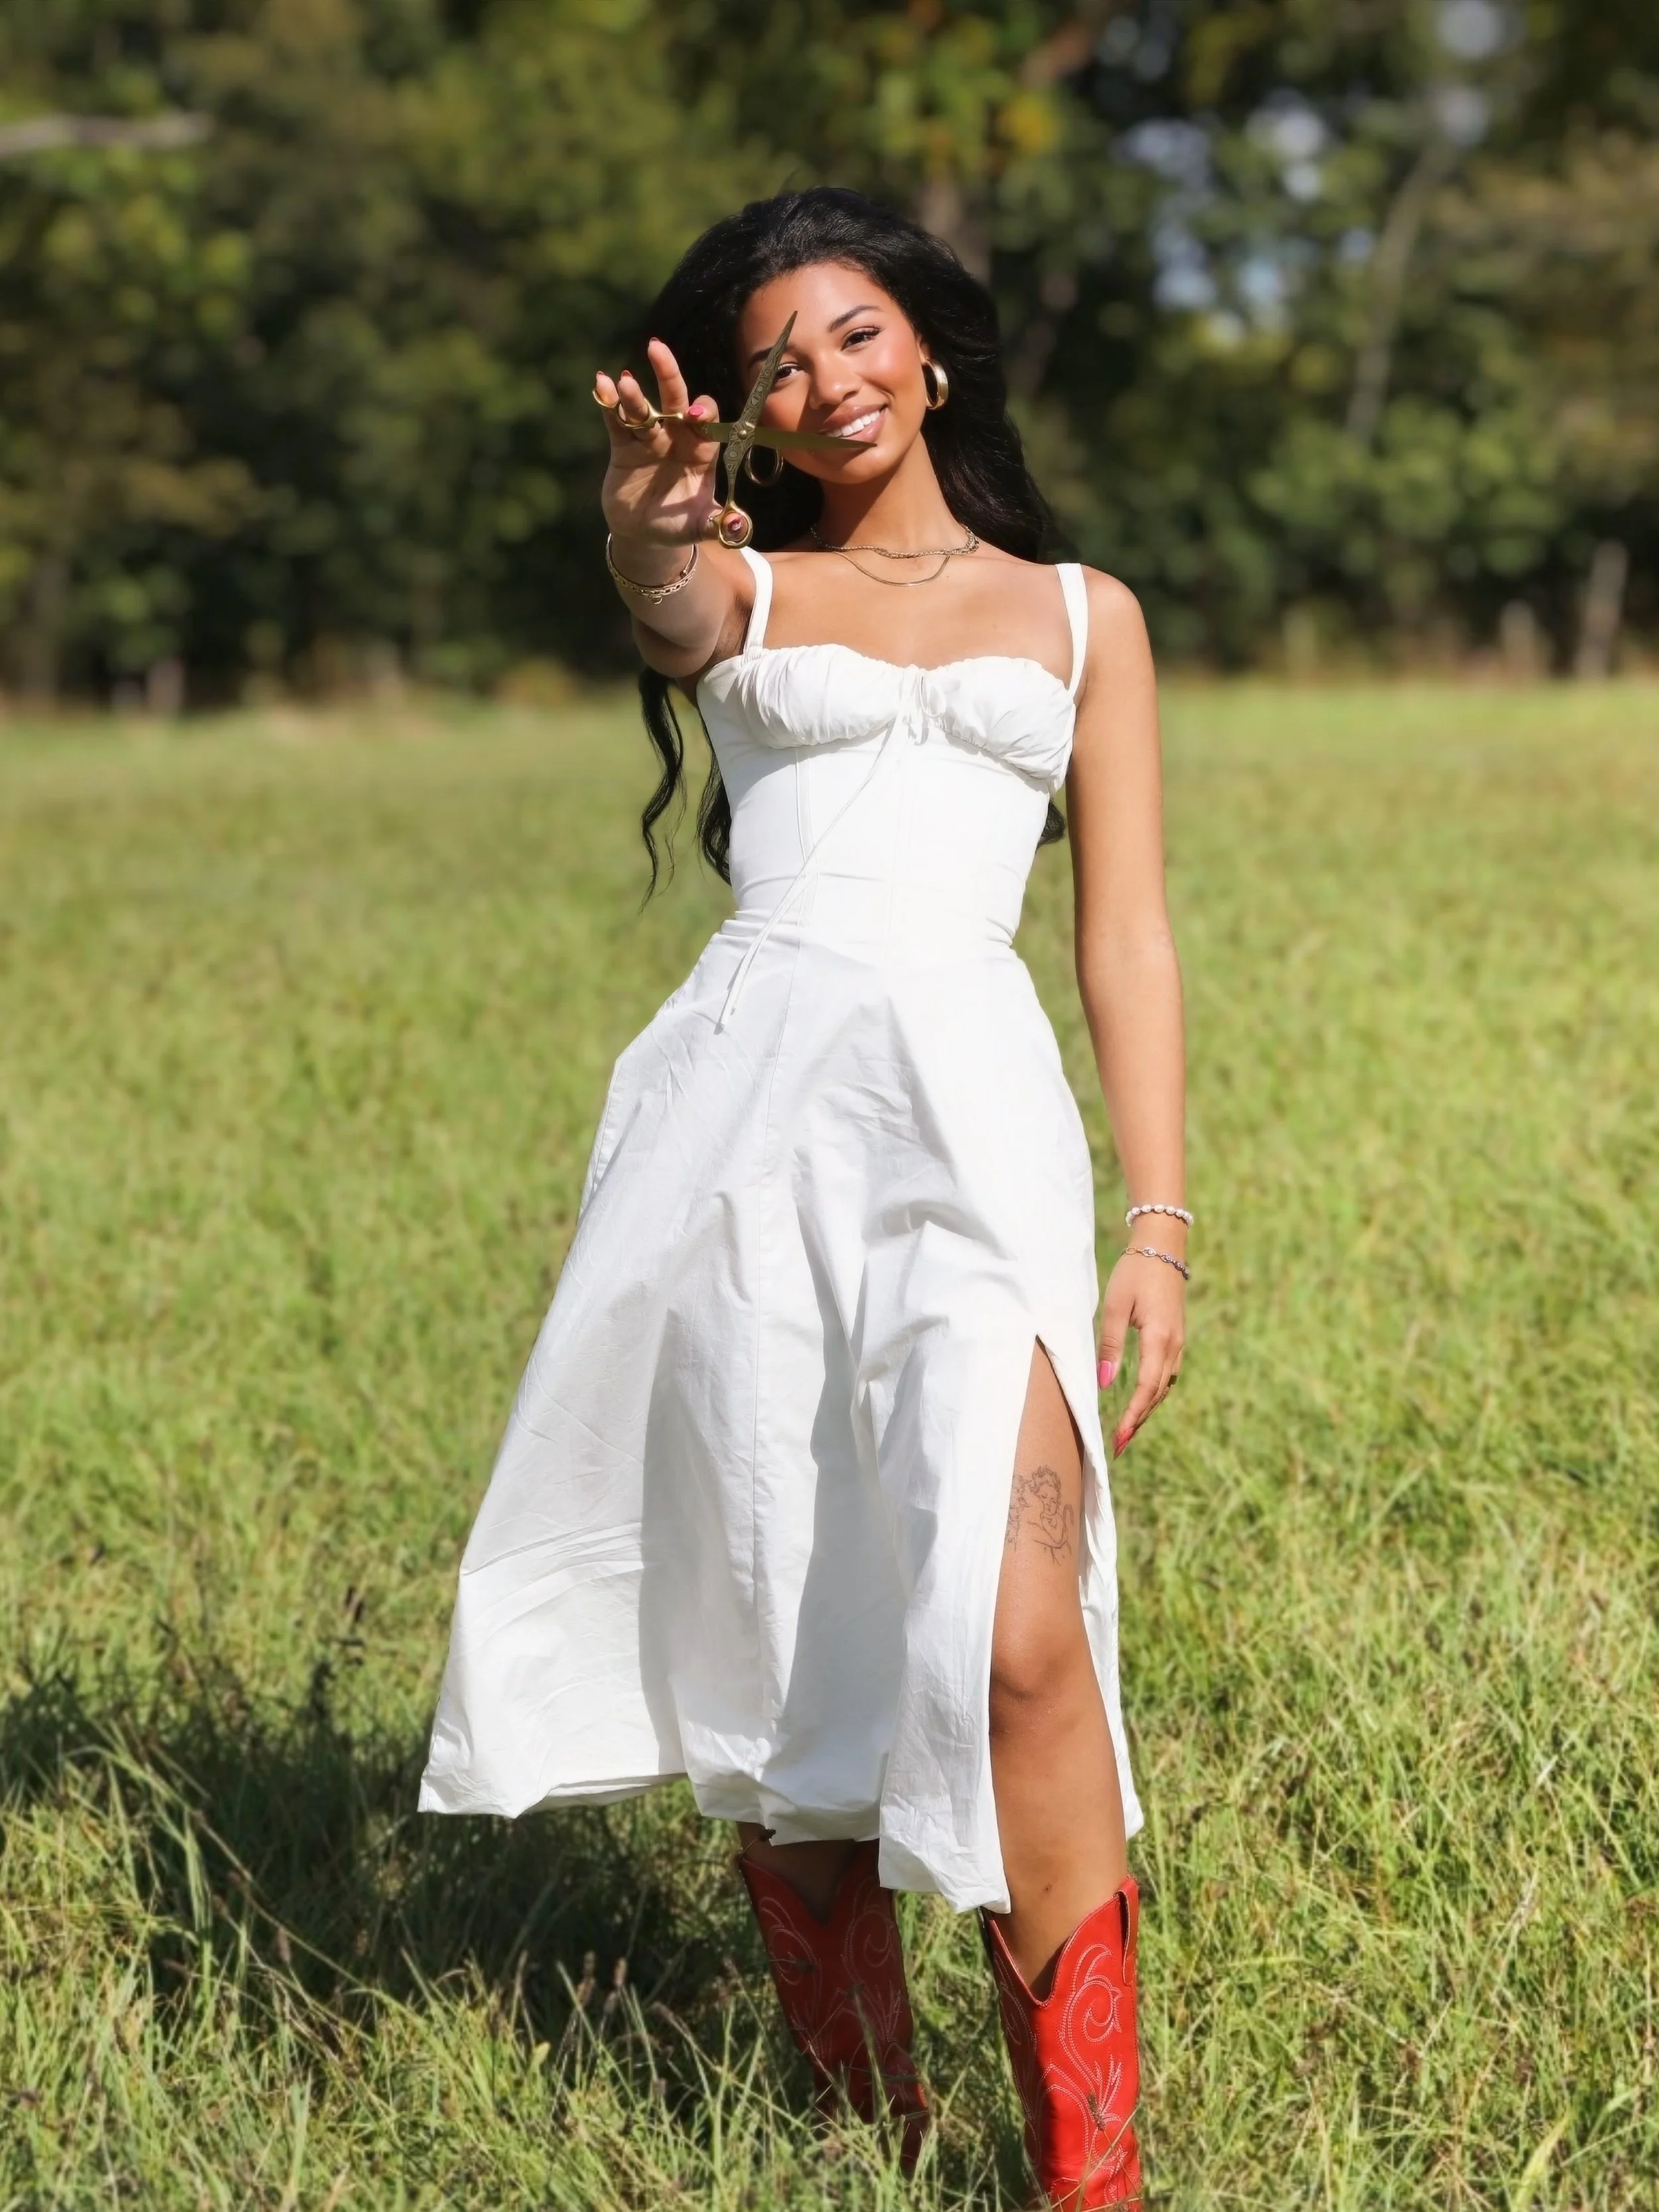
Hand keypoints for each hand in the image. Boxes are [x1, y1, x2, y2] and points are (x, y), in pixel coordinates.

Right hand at [595, 337, 722, 552]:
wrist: (645, 534)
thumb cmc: (679, 524)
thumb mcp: (700, 526)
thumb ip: (719, 523)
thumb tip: (737, 527)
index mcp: (701, 451)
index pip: (706, 422)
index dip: (703, 414)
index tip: (695, 415)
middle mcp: (676, 437)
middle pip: (675, 401)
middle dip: (668, 376)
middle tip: (657, 349)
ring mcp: (649, 438)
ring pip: (643, 410)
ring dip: (634, 396)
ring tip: (625, 382)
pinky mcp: (623, 445)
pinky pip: (617, 420)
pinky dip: (610, 403)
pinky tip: (602, 383)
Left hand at [1098, 1249, 1184, 1457]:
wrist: (1163, 1247)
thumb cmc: (1134, 1273)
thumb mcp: (1114, 1306)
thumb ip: (1110, 1345)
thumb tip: (1106, 1383)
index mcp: (1160, 1339)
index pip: (1147, 1388)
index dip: (1133, 1416)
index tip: (1119, 1437)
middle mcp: (1174, 1345)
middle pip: (1157, 1394)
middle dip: (1138, 1421)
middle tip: (1119, 1445)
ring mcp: (1178, 1342)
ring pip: (1164, 1386)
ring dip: (1146, 1409)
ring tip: (1127, 1430)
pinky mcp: (1176, 1338)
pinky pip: (1167, 1374)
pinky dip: (1154, 1393)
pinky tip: (1140, 1402)